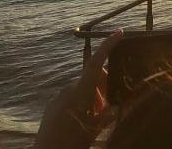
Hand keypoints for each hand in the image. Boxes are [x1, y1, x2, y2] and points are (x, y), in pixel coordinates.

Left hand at [35, 31, 121, 148]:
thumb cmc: (71, 144)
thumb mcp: (94, 131)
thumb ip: (108, 115)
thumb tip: (119, 104)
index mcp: (80, 93)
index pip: (96, 62)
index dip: (107, 45)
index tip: (118, 32)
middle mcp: (68, 90)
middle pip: (92, 77)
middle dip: (103, 86)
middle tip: (108, 106)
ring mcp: (58, 97)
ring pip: (82, 89)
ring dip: (92, 97)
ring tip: (94, 118)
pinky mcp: (52, 106)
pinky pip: (70, 97)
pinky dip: (80, 103)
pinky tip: (81, 120)